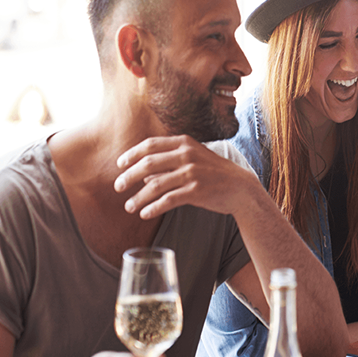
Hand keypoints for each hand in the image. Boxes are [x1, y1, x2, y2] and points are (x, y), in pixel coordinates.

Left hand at [116, 135, 261, 219]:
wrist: (240, 188)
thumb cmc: (214, 173)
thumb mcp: (193, 160)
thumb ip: (169, 164)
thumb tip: (144, 174)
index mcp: (185, 143)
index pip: (150, 145)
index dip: (132, 154)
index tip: (119, 165)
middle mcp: (187, 155)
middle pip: (148, 163)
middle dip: (128, 176)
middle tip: (117, 187)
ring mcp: (192, 173)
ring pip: (155, 185)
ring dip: (138, 198)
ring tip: (129, 207)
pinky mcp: (196, 191)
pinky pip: (167, 200)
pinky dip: (153, 208)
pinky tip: (145, 213)